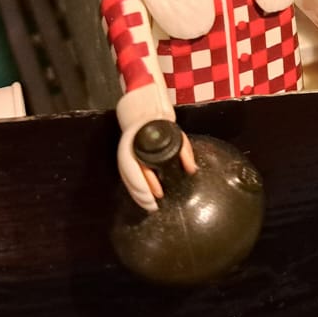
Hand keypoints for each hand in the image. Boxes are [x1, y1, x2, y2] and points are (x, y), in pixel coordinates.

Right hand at [115, 89, 192, 212]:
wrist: (144, 110)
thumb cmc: (161, 122)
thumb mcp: (176, 134)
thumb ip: (184, 151)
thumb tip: (191, 170)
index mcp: (138, 143)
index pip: (138, 168)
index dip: (146, 184)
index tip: (157, 195)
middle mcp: (129, 150)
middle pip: (131, 178)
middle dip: (141, 195)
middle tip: (153, 206)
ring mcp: (126, 154)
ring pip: (128, 179)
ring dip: (137, 195)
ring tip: (148, 206)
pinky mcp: (127, 158)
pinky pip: (128, 176)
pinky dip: (135, 189)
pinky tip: (142, 197)